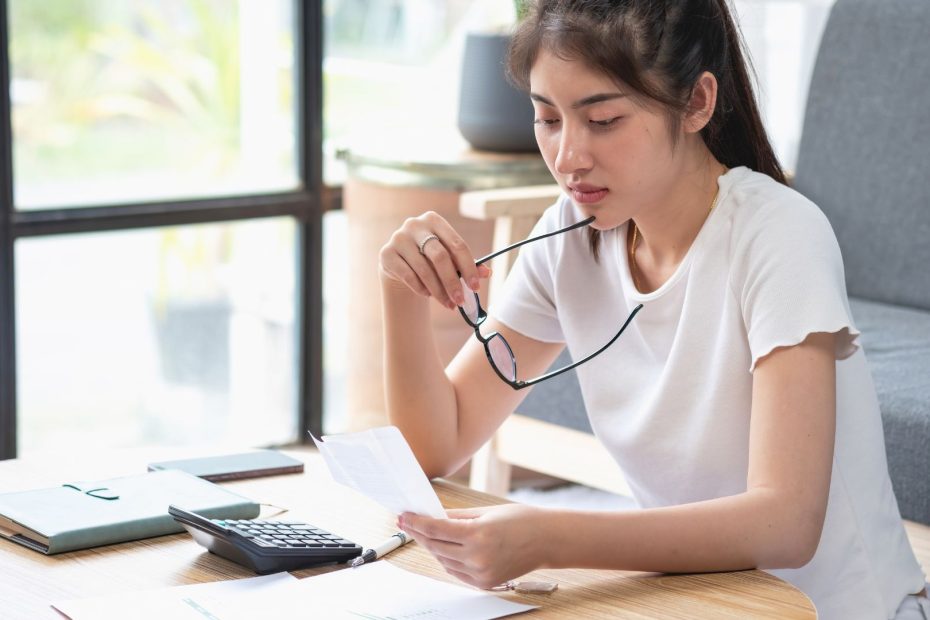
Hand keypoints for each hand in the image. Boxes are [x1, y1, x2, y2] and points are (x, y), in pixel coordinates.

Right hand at [379, 211, 490, 309]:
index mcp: (434, 220)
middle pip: (440, 256)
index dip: (469, 267)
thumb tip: (487, 273)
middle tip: (461, 301)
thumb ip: (467, 264)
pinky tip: (428, 295)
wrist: (399, 263)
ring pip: (424, 269)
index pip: (457, 244)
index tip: (476, 287)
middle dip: (453, 282)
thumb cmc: (429, 258)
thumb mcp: (449, 258)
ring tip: (448, 304)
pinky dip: (421, 288)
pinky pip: (408, 276)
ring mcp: (398, 238)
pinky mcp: (386, 253)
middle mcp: (415, 225)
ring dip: (438, 291)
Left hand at [398, 504, 547, 588]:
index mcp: (477, 534)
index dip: (416, 522)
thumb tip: (433, 515)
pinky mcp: (485, 583)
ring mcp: (481, 573)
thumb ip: (456, 516)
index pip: (435, 529)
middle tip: (408, 523)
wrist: (546, 540)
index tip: (405, 516)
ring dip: (432, 547)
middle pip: (435, 546)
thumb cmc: (520, 520)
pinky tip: (442, 549)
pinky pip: (456, 572)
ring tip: (425, 534)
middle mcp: (477, 557)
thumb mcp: (485, 512)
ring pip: (443, 561)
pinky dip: (447, 560)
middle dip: (419, 534)